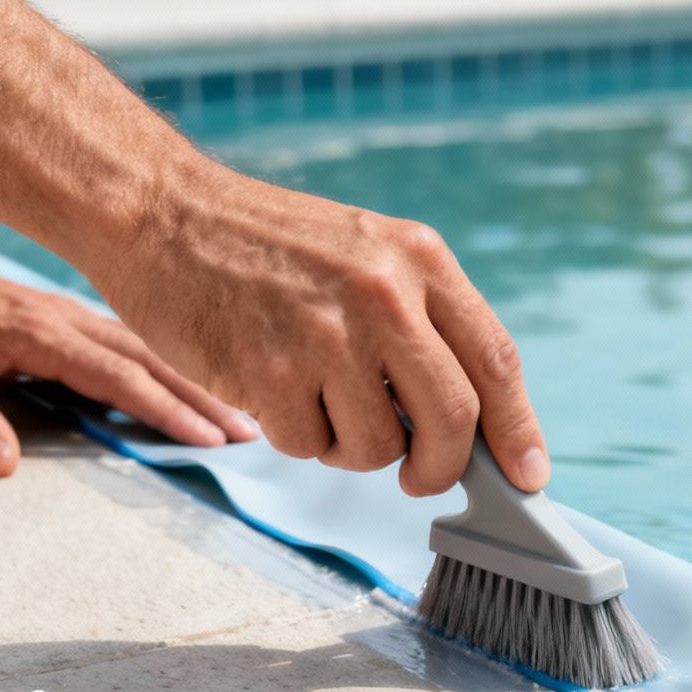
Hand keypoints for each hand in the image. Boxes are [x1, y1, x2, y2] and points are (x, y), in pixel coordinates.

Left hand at [0, 256, 258, 476]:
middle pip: (150, 361)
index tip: (209, 440)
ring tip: (236, 414)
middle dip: (203, 397)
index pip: (118, 377)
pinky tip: (185, 386)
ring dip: (192, 382)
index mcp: (39, 335)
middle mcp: (65, 320)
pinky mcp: (63, 321)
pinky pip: (128, 346)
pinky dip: (165, 367)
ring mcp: (68, 317)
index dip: (165, 411)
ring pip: (145, 350)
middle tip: (252, 432)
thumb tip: (2, 467)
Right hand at [93, 164, 549, 496]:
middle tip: (417, 476)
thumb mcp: (367, 253)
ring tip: (316, 398)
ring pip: (378, 448)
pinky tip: (271, 388)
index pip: (495, 360)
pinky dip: (297, 437)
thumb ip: (422, 323)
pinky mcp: (269, 370)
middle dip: (441, 467)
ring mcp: (327, 334)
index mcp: (420, 260)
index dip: (518, 430)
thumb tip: (473, 424)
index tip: (527, 477)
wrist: (165, 214)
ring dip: (352, 448)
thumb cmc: (268, 247)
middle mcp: (384, 294)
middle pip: (453, 419)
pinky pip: (311, 446)